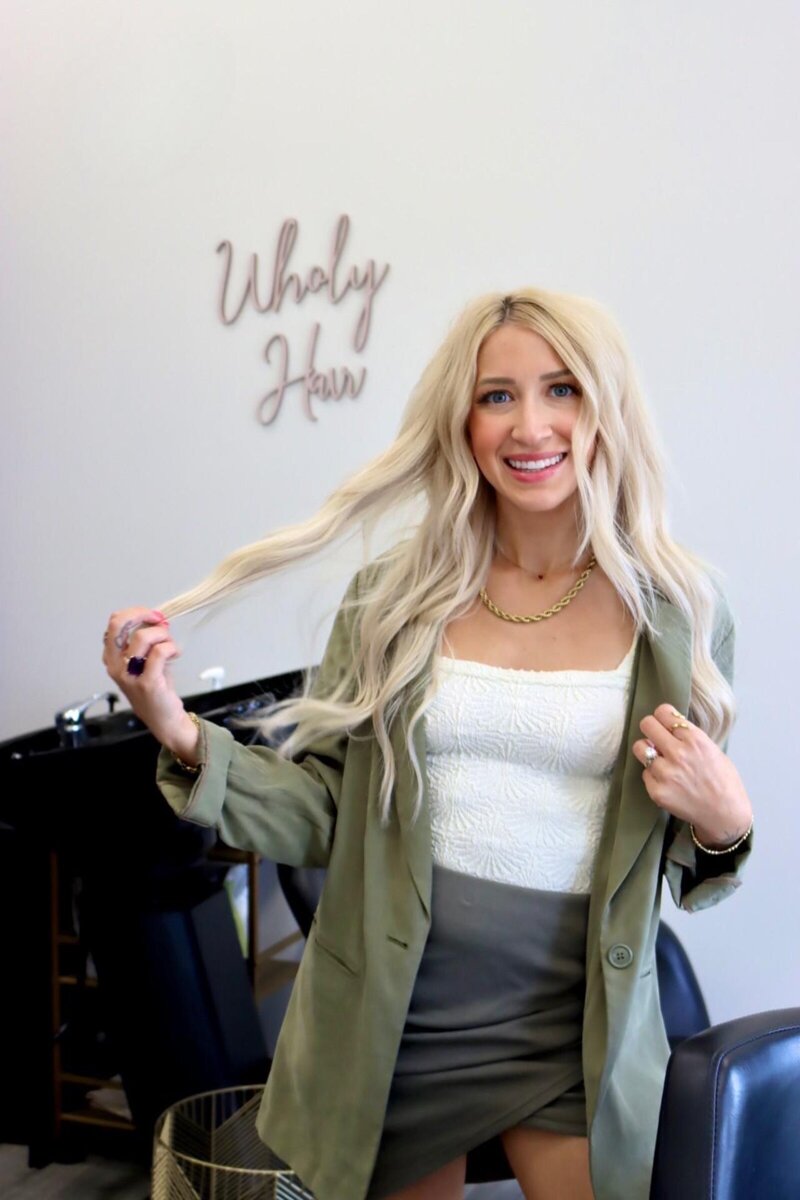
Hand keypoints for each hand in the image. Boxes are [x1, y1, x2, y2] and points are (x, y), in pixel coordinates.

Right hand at [102, 607, 197, 759]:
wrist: (164, 719)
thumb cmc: (155, 688)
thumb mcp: (144, 662)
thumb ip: (147, 642)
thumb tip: (158, 620)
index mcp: (112, 658)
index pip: (114, 623)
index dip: (135, 613)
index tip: (153, 616)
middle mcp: (115, 666)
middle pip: (119, 624)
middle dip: (142, 614)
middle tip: (160, 620)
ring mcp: (129, 675)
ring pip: (142, 637)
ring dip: (163, 634)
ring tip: (171, 645)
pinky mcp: (147, 682)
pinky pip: (159, 652)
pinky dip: (171, 647)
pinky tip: (176, 653)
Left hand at [632, 703, 751, 847]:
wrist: (725, 815)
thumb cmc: (724, 782)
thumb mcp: (713, 750)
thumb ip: (690, 737)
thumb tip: (670, 727)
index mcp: (694, 739)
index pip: (664, 712)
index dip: (663, 717)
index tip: (664, 723)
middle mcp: (678, 753)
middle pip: (647, 724)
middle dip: (651, 729)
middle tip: (656, 737)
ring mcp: (665, 773)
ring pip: (639, 748)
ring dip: (647, 751)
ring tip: (658, 759)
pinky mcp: (657, 791)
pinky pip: (645, 774)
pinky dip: (653, 776)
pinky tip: (666, 782)